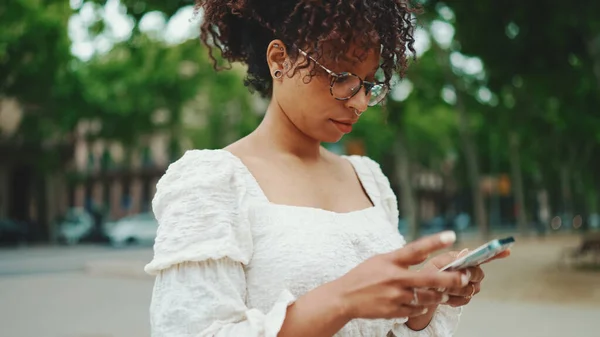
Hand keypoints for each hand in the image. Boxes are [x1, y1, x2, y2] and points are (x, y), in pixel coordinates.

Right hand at [334, 231, 469, 319]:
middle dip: (450, 279)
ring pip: (426, 298)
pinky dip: (421, 307)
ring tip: (445, 294)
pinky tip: (422, 304)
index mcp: (390, 261)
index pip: (415, 249)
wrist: (344, 298)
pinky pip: (415, 310)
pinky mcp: (393, 311)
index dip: (434, 242)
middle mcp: (394, 278)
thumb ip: (402, 258)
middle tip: (464, 278)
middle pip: (428, 279)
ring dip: (438, 296)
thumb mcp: (380, 259)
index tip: (451, 236)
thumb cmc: (363, 276)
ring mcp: (394, 296)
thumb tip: (424, 253)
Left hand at [422, 248, 510, 306]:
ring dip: (457, 289)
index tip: (507, 250)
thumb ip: (451, 259)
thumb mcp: (435, 264)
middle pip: (479, 273)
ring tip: (444, 289)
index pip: (482, 255)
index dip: (496, 252)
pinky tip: (446, 298)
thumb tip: (467, 254)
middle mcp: (469, 270)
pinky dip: (455, 299)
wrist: (421, 292)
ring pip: (472, 288)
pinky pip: (466, 299)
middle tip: (457, 278)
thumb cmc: (428, 274)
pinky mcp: (465, 297)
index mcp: (462, 259)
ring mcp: (469, 285)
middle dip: (468, 276)